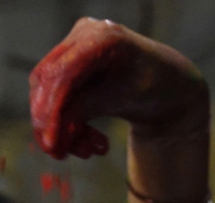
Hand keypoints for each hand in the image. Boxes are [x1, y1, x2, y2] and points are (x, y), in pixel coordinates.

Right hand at [30, 17, 208, 158]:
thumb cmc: (154, 89)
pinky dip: (70, 126)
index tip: (51, 142)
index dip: (52, 108)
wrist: (167, 88)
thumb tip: (54, 131)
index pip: (63, 72)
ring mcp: (74, 51)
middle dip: (50, 122)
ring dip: (63, 129)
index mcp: (104, 38)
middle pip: (47, 80)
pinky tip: (94, 144)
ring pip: (47, 94)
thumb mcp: (125, 99)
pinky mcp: (69, 70)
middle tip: (59, 154)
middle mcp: (83, 37)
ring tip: (92, 150)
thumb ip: (88, 107)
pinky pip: (56, 101)